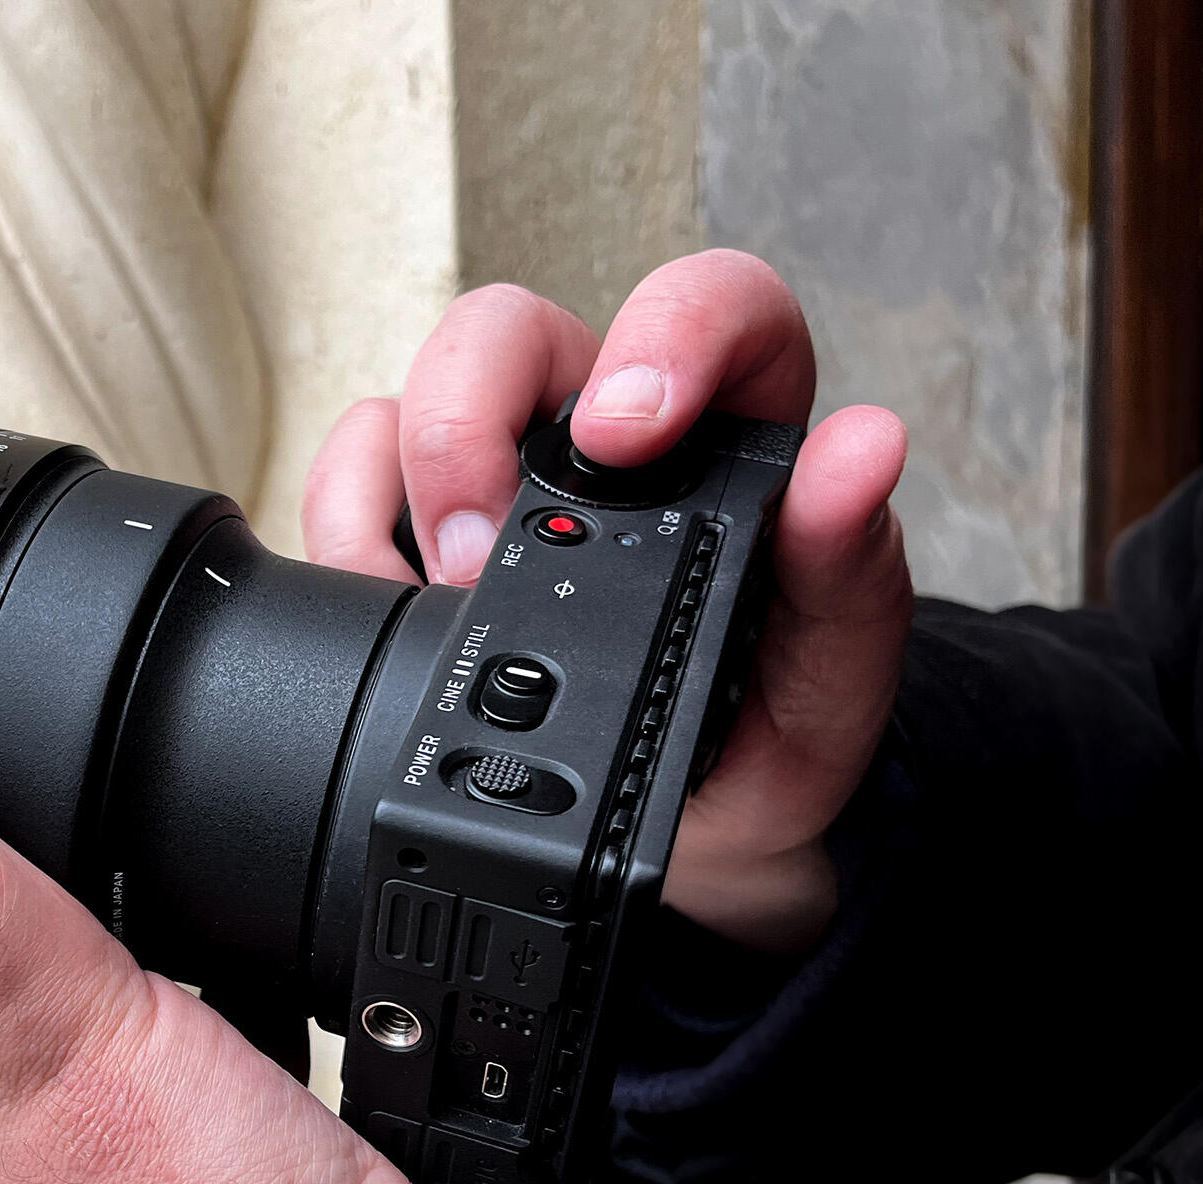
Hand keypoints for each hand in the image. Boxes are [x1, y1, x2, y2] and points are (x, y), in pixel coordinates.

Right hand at [305, 253, 912, 953]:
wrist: (688, 860)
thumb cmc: (763, 750)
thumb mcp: (834, 686)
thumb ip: (853, 572)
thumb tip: (860, 453)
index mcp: (727, 438)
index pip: (706, 304)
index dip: (660, 328)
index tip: (623, 430)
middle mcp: (602, 439)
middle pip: (507, 333)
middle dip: (467, 421)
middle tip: (479, 551)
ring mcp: (497, 479)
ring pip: (411, 397)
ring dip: (402, 489)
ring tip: (435, 602)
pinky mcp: (413, 532)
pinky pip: (347, 478)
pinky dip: (343, 532)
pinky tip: (388, 610)